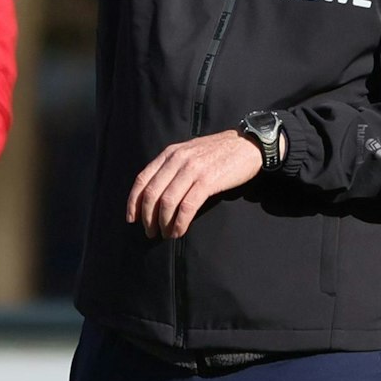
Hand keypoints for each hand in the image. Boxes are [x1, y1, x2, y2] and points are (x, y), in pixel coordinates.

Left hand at [127, 131, 263, 239]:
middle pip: (152, 194)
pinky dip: (180, 223)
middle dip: (147, 218)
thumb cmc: (219, 153)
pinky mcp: (208, 181)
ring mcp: (192, 170)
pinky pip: (187, 207)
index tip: (132, 219)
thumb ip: (172, 167)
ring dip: (163, 223)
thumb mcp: (189, 153)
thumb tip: (156, 193)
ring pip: (167, 202)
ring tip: (165, 235)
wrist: (248, 145)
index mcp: (170, 153)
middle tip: (150, 232)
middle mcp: (177, 160)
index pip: (142, 179)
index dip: (134, 202)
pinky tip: (179, 231)